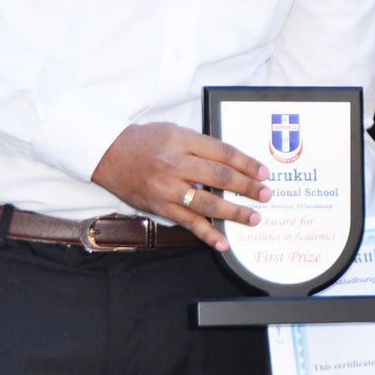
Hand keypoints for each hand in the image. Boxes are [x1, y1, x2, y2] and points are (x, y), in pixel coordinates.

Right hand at [91, 121, 270, 250]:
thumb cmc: (145, 141)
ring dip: (234, 213)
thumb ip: (202, 146)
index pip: (223, 152)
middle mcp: (175, 164)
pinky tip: (223, 242)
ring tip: (253, 218)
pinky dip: (207, 234)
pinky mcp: (160, 207)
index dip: (247, 163)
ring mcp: (167, 188)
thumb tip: (234, 164)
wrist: (109, 154)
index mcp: (182, 141)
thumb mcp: (175, 132)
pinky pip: (188, 223)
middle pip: (220, 177)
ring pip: (207, 202)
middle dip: (247, 187)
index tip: (264, 172)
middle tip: (266, 195)